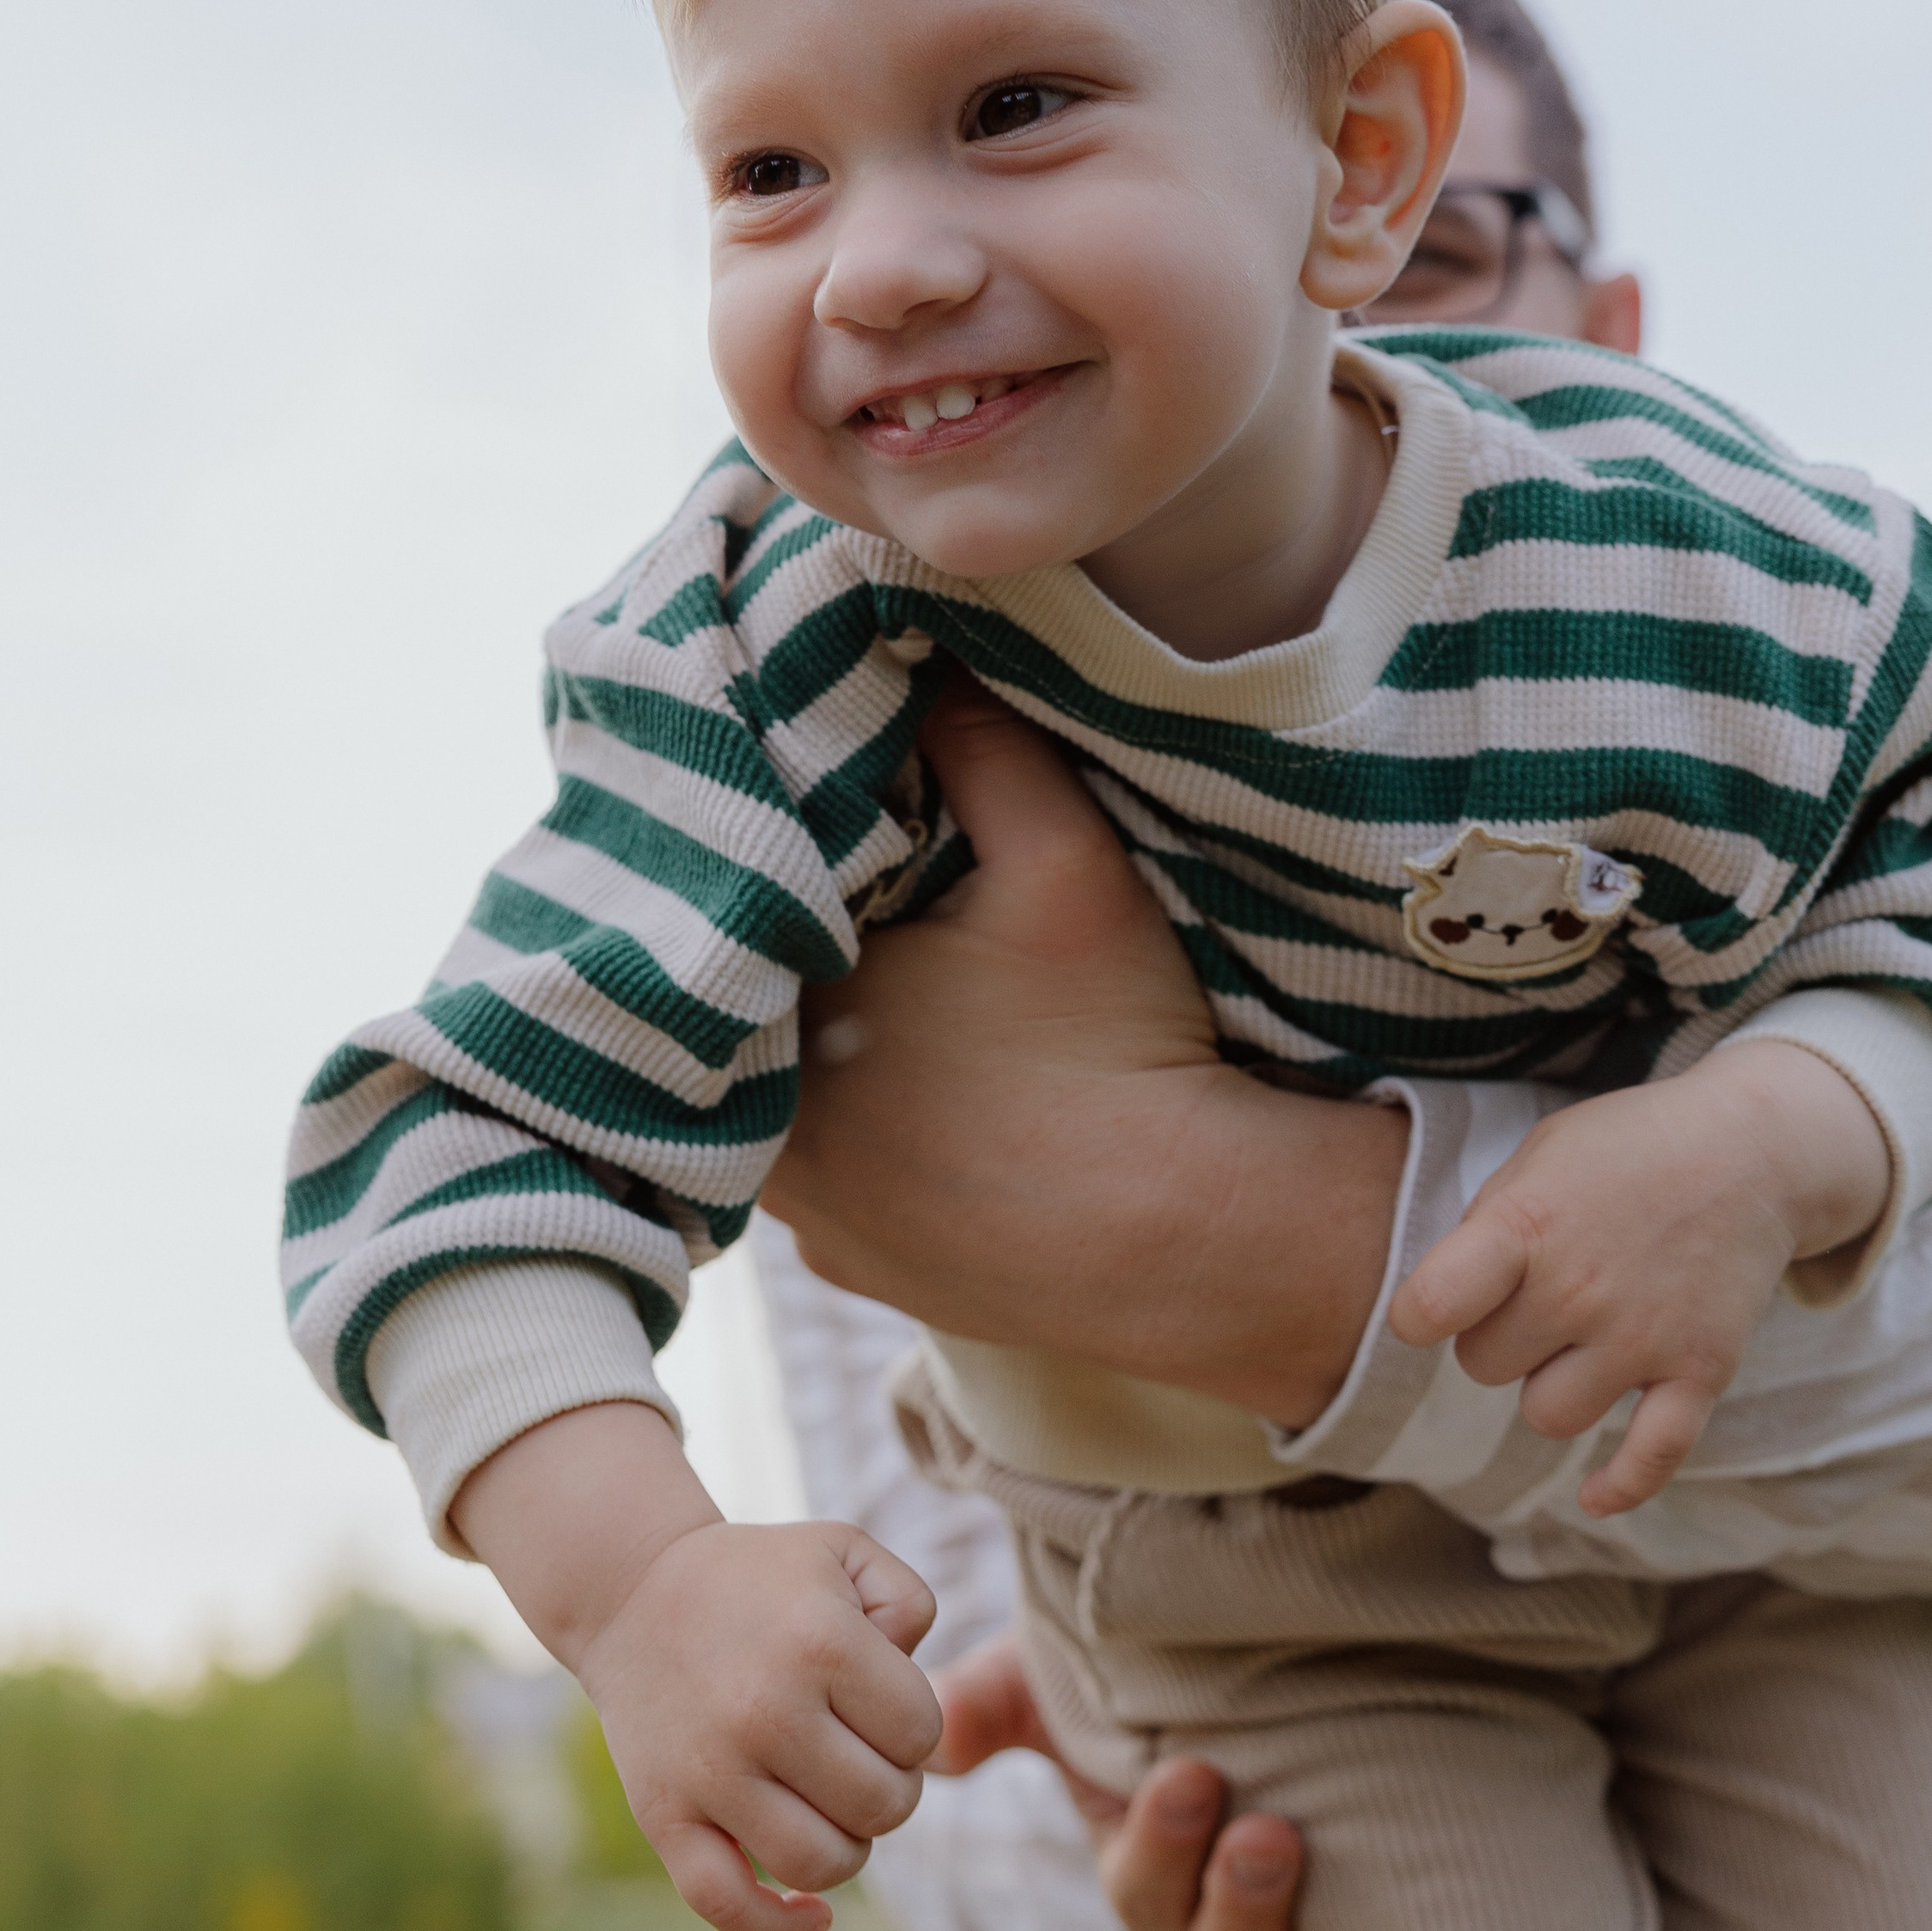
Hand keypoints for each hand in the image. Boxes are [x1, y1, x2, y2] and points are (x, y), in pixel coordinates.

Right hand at [451, 1403, 941, 1930]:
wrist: (631, 1590)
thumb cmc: (758, 1577)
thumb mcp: (845, 1552)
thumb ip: (911, 1605)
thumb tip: (913, 1693)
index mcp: (820, 1643)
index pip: (921, 1735)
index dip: (913, 1727)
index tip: (878, 1703)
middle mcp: (765, 1711)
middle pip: (884, 1807)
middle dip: (888, 1787)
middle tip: (856, 1753)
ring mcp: (709, 1772)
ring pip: (824, 1865)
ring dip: (847, 1846)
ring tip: (829, 1804)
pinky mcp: (663, 1817)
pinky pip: (729, 1906)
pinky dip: (780, 1929)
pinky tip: (814, 1917)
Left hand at [764, 679, 1407, 1422]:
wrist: (1189, 1238)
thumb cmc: (1117, 1045)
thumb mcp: (1065, 861)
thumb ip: (985, 745)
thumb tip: (929, 659)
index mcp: (785, 1013)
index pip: (742, 914)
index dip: (784, 864)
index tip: (828, 830)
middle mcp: (767, 1132)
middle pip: (756, 1010)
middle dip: (798, 960)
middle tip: (863, 913)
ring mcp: (808, 1219)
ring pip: (782, 1101)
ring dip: (821, 1055)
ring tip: (890, 1005)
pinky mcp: (859, 1271)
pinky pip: (833, 1183)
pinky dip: (863, 1141)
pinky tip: (921, 1105)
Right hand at [930, 1630, 1353, 1930]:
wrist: (1251, 1659)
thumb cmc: (1130, 1672)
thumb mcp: (1051, 1678)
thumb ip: (985, 1705)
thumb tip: (933, 1741)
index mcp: (1136, 1860)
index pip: (1139, 1884)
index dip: (1161, 1844)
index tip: (1189, 1773)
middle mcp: (1201, 1909)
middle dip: (1221, 1887)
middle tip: (1252, 1821)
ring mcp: (1273, 1923)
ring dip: (1266, 1920)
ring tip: (1286, 1847)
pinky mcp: (1349, 1922)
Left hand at [1389, 1040, 1889, 1514]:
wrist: (1751, 1148)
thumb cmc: (1624, 1152)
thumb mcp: (1539, 1158)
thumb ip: (1485, 1230)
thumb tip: (1441, 1306)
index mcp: (1527, 1226)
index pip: (1433, 1304)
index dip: (1416, 1318)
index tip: (1428, 1313)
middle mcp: (1581, 1288)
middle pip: (1485, 1366)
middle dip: (1497, 1338)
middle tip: (1535, 1296)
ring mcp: (1644, 1336)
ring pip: (1548, 1417)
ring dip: (1550, 1387)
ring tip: (1577, 1339)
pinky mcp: (1700, 1371)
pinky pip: (1653, 1456)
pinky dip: (1622, 1485)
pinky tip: (1594, 1497)